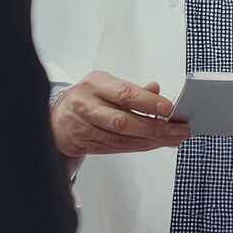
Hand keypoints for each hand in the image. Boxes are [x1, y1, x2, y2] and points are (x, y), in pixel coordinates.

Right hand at [50, 72, 185, 157]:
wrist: (55, 118)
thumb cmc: (86, 98)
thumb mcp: (106, 85)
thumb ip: (131, 89)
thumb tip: (156, 90)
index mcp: (95, 84)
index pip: (125, 93)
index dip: (149, 102)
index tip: (169, 109)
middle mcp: (87, 105)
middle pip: (124, 120)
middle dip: (155, 127)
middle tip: (177, 130)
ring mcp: (84, 126)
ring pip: (121, 138)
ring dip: (151, 141)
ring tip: (172, 139)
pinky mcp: (85, 143)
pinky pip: (116, 148)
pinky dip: (139, 147)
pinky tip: (154, 145)